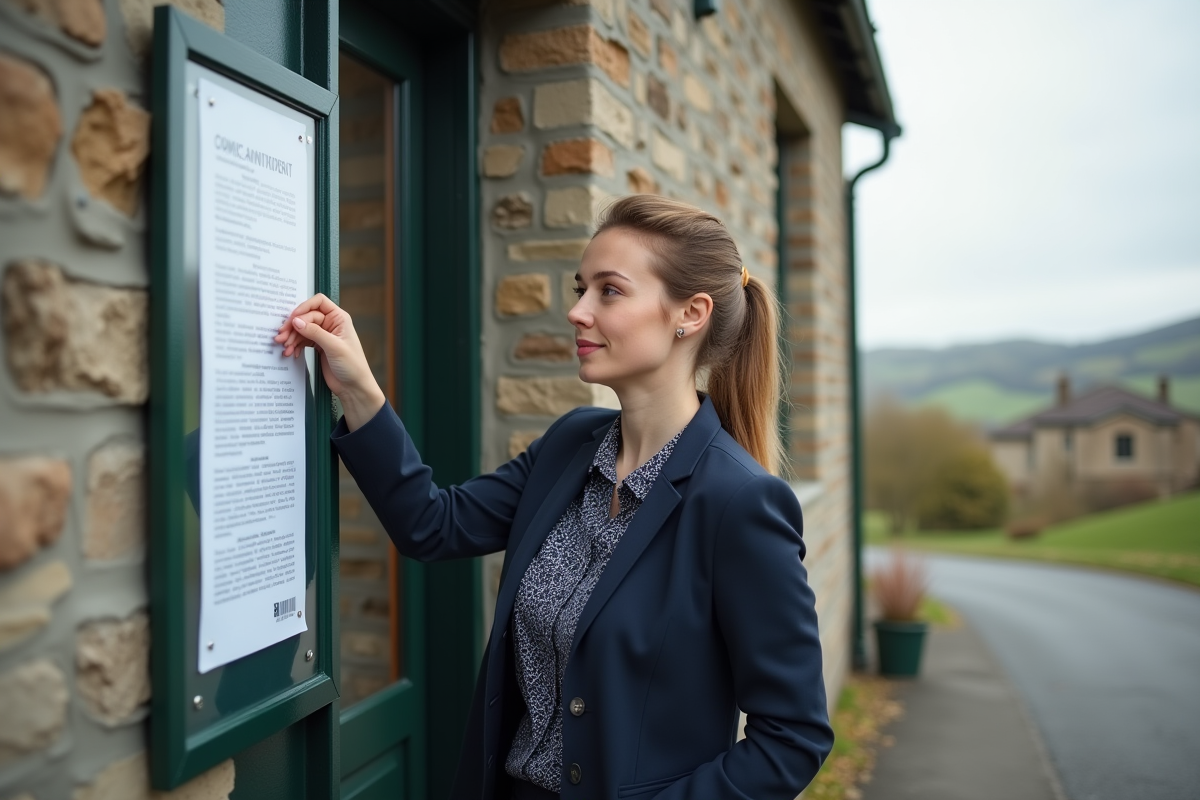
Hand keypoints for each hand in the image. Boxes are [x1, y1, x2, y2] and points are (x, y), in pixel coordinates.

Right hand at [275, 294, 384, 428]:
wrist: (353, 387)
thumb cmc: (353, 366)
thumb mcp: (334, 347)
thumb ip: (314, 332)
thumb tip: (296, 321)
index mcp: (339, 318)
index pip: (318, 302)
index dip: (304, 307)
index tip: (293, 319)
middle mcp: (331, 323)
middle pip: (306, 316)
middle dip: (293, 326)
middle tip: (282, 337)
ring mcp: (323, 335)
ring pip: (302, 329)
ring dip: (292, 338)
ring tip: (285, 347)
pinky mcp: (318, 346)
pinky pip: (302, 340)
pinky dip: (295, 345)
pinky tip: (291, 353)